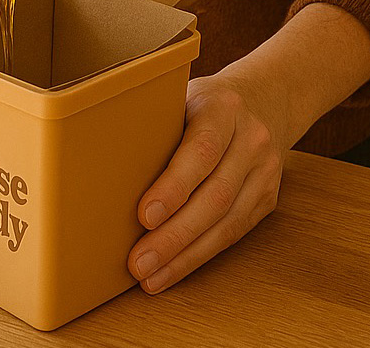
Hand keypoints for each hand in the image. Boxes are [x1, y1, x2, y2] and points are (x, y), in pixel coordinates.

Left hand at [127, 70, 290, 293]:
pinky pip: (234, 233)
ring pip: (227, 222)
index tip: (144, 215)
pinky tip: (173, 270)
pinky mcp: (267, 198)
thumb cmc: (205, 101)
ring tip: (150, 276)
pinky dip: (200, 256)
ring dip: (185, 255)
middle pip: (215, 195)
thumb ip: (156, 120)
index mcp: (223, 108)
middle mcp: (251, 140)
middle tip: (138, 261)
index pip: (201, 151)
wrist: (265, 98)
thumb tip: (102, 157)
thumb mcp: (182, 94)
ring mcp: (264, 171)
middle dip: (174, 235)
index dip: (173, 186)